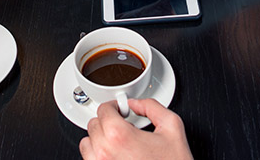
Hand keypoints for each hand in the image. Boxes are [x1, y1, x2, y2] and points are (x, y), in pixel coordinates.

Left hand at [79, 99, 193, 159]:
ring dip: (99, 139)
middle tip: (123, 126)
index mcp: (120, 136)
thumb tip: (137, 104)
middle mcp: (106, 153)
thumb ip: (152, 107)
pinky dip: (97, 155)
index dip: (114, 106)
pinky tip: (114, 154)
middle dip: (108, 122)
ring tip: (117, 142)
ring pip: (87, 143)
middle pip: (94, 125)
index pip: (103, 110)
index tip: (120, 110)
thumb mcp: (172, 127)